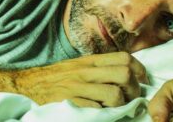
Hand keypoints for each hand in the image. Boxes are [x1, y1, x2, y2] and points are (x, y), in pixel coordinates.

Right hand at [15, 52, 148, 107]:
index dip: (139, 69)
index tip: (142, 80)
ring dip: (121, 105)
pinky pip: (97, 109)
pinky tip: (101, 114)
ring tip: (116, 109)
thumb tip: (125, 74)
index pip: (124, 58)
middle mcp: (86, 72)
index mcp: (90, 61)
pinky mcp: (71, 103)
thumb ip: (99, 68)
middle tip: (131, 98)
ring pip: (114, 94)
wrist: (29, 85)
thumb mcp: (78, 66)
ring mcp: (78, 88)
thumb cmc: (57, 77)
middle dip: (134, 89)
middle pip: (124, 74)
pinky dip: (104, 113)